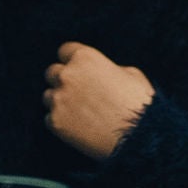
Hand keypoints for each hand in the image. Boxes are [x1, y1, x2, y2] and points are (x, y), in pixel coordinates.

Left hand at [43, 41, 154, 160]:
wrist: (139, 136)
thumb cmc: (139, 103)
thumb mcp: (130, 73)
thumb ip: (106, 68)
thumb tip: (99, 73)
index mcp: (85, 57)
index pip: (65, 51)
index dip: (72, 61)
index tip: (78, 71)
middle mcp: (67, 75)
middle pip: (52, 73)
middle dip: (63, 81)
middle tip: (78, 94)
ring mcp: (59, 99)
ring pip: (48, 96)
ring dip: (60, 102)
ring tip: (80, 113)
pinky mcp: (56, 122)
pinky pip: (50, 119)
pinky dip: (61, 122)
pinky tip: (79, 127)